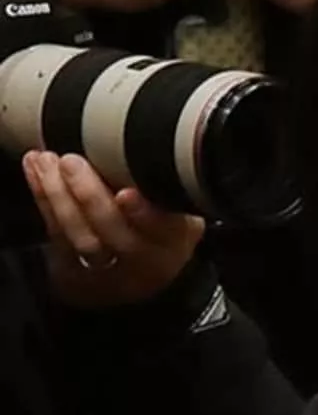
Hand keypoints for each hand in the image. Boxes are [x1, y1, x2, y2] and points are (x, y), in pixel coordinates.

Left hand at [23, 151, 205, 308]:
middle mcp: (147, 259)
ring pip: (83, 239)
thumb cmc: (164, 226)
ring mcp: (110, 270)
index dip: (144, 214)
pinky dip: (45, 202)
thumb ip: (165, 184)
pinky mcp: (77, 272)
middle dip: (91, 197)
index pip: (164, 229)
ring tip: (47, 163)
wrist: (147, 270)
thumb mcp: (181, 206)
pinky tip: (38, 174)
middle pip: (117, 235)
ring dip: (59, 197)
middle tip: (72, 162)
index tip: (126, 194)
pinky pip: (58, 238)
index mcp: (177, 238)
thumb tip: (139, 142)